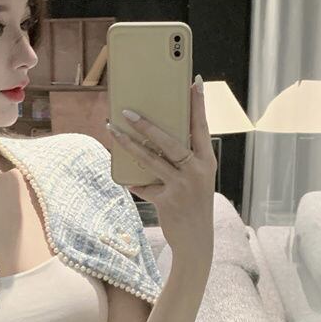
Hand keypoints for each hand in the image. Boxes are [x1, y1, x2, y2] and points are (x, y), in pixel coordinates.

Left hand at [106, 78, 216, 257]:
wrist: (196, 240)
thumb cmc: (194, 204)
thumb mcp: (197, 179)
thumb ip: (184, 160)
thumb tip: (153, 139)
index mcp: (206, 161)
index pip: (201, 126)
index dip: (197, 104)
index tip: (193, 81)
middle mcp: (196, 171)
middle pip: (168, 140)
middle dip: (146, 124)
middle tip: (128, 111)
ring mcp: (182, 186)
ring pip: (150, 159)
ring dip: (128, 144)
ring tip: (113, 129)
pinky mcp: (167, 200)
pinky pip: (144, 185)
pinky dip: (135, 182)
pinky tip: (125, 177)